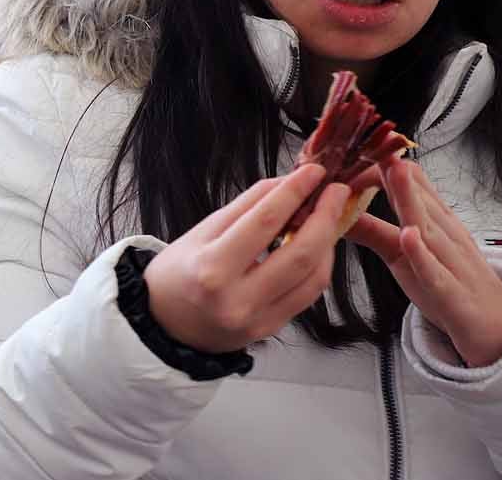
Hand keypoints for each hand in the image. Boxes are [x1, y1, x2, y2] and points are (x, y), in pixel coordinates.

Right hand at [144, 164, 348, 353]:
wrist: (166, 323)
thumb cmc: (178, 273)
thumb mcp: (201, 232)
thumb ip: (245, 207)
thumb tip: (284, 184)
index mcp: (213, 268)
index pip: (264, 222)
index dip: (293, 192)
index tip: (312, 173)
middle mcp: (238, 298)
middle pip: (300, 253)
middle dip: (325, 217)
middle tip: (335, 192)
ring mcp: (259, 319)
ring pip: (313, 276)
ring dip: (327, 241)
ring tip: (328, 217)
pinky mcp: (272, 328)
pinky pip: (308, 294)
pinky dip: (319, 265)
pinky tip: (317, 247)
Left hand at [346, 159, 501, 366]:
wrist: (492, 322)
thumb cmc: (445, 279)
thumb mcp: (402, 251)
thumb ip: (371, 228)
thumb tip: (334, 206)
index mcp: (434, 221)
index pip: (414, 185)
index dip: (386, 166)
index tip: (362, 147)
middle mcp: (443, 235)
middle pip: (419, 200)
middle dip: (398, 173)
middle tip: (377, 146)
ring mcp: (449, 262)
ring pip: (429, 228)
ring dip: (412, 200)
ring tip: (395, 174)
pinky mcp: (450, 292)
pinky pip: (435, 272)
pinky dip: (422, 255)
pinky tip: (409, 237)